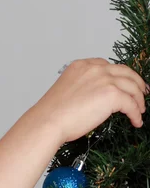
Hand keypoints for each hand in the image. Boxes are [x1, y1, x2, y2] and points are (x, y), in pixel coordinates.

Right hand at [31, 57, 148, 143]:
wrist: (48, 121)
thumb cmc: (52, 112)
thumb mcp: (66, 90)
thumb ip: (84, 86)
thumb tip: (97, 98)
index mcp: (81, 66)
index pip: (108, 66)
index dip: (120, 76)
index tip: (125, 83)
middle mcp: (94, 69)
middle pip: (126, 72)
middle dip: (137, 83)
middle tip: (141, 93)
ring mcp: (105, 80)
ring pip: (133, 87)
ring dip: (138, 100)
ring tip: (139, 110)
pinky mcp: (112, 94)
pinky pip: (131, 104)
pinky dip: (136, 114)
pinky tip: (135, 121)